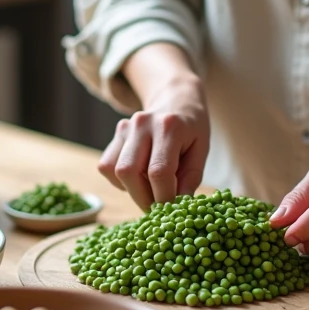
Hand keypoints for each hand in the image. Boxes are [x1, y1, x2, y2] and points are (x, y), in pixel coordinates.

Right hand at [98, 76, 209, 209]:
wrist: (176, 99)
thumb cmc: (192, 129)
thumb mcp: (201, 150)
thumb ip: (190, 178)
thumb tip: (176, 206)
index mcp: (170, 126)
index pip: (159, 171)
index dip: (164, 197)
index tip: (171, 210)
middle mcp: (142, 123)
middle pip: (129, 171)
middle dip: (143, 198)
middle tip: (157, 208)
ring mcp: (125, 127)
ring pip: (114, 170)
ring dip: (131, 190)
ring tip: (150, 190)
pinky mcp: (115, 134)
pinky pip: (107, 166)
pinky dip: (121, 180)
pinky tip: (139, 177)